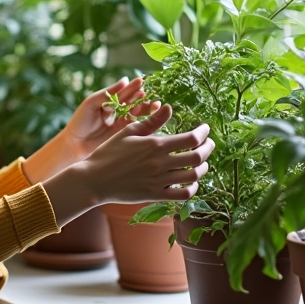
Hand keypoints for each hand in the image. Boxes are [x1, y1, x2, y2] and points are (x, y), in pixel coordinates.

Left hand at [61, 77, 158, 161]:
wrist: (75, 145)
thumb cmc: (80, 122)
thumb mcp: (92, 103)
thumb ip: (108, 93)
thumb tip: (125, 79)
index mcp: (109, 102)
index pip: (123, 92)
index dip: (132, 87)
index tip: (142, 81)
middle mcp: (117, 111)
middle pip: (133, 102)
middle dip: (142, 97)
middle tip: (150, 94)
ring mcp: (121, 123)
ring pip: (137, 113)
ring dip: (146, 108)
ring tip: (155, 104)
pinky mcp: (124, 135)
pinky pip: (136, 126)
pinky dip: (145, 120)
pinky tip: (151, 116)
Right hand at [80, 104, 213, 204]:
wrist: (94, 180)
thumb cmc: (109, 152)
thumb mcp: (128, 131)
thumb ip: (151, 121)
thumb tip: (169, 107)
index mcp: (155, 144)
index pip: (190, 138)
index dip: (203, 133)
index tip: (206, 129)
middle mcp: (160, 163)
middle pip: (197, 157)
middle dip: (208, 149)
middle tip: (209, 144)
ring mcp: (159, 181)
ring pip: (193, 176)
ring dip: (203, 168)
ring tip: (202, 162)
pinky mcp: (155, 195)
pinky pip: (183, 195)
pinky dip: (193, 188)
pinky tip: (191, 182)